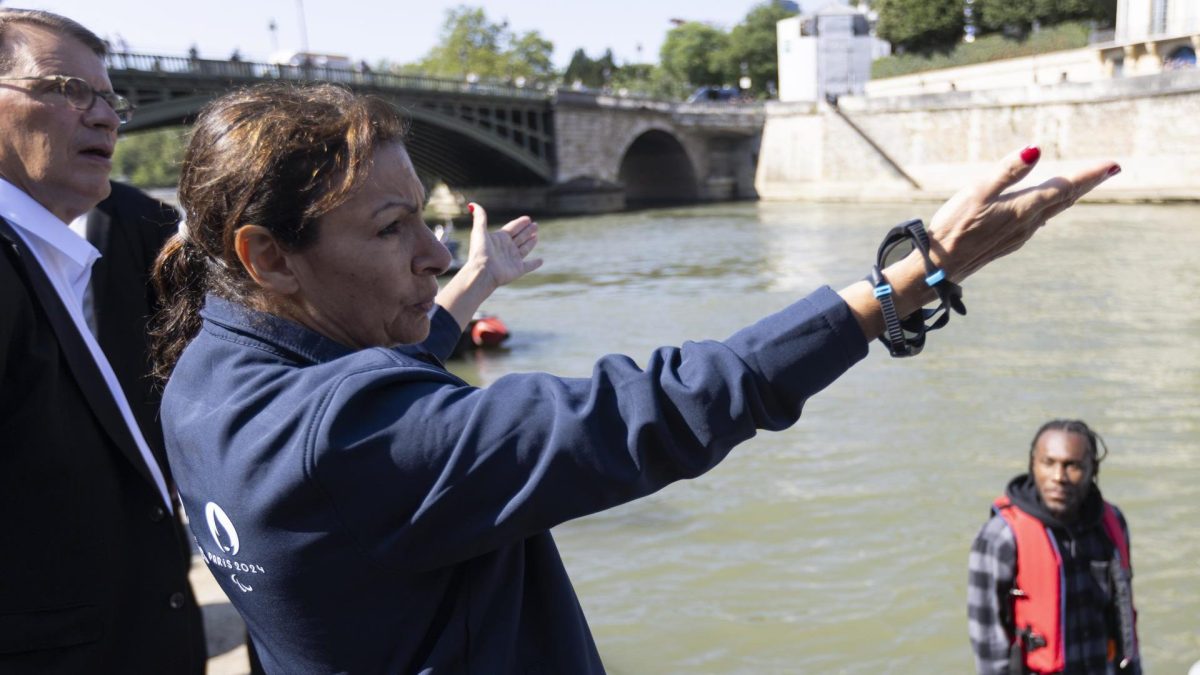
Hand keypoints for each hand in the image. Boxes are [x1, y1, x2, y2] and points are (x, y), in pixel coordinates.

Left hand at [465, 202, 542, 290]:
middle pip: (520, 237)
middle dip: (527, 231)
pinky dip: (535, 264)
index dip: (520, 223)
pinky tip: (541, 261)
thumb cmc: (480, 251)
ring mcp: (513, 259)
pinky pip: (529, 266)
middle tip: (535, 225)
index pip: (512, 228)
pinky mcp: (518, 270)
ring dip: (531, 243)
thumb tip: (472, 204)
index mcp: (499, 238)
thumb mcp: (479, 231)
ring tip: (536, 236)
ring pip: (524, 249)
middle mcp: (507, 248)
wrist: (482, 271)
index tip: (528, 218)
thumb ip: (480, 217)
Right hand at [925, 145, 1120, 281]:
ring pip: (1053, 211)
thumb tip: (1036, 149)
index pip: (1065, 186)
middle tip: (1109, 170)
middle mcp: (1028, 223)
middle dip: (1087, 183)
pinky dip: (1049, 209)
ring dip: (1069, 196)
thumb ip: (1008, 170)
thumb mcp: (978, 190)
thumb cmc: (955, 225)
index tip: (1113, 164)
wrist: (940, 266)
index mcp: (1025, 207)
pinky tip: (1044, 210)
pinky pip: (1037, 222)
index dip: (1090, 174)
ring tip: (1081, 185)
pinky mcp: (1008, 243)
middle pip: (1065, 199)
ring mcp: (1020, 236)